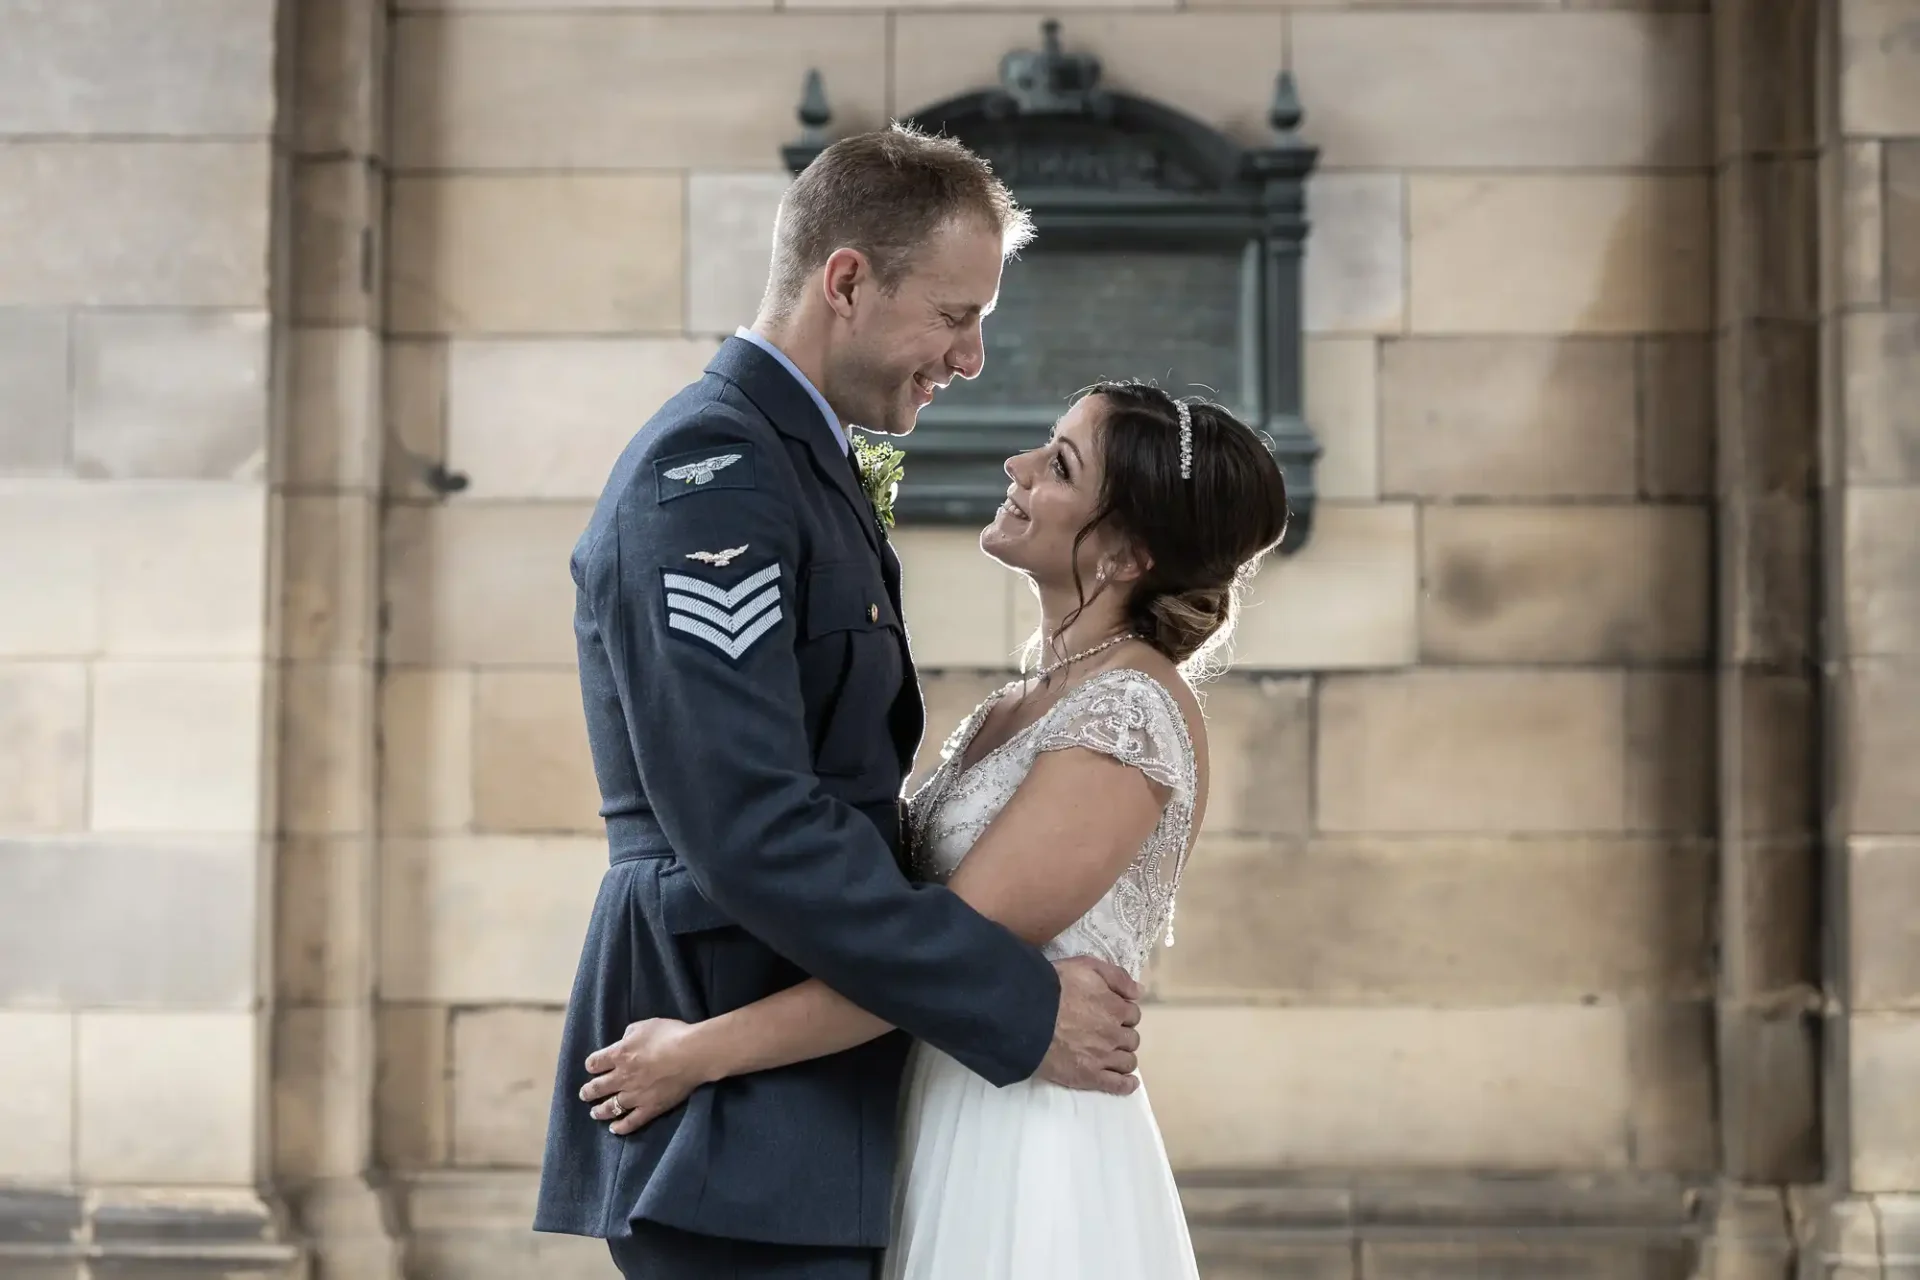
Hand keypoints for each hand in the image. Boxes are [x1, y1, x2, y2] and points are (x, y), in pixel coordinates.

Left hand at [579, 1018, 710, 1134]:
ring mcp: (635, 1095)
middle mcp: (622, 1077)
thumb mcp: (644, 1025)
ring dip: (599, 1111)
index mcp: (619, 1054)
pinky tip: (614, 1129)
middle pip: (597, 1087)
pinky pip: (632, 1122)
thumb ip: (629, 1034)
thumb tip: (624, 1041)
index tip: (592, 1067)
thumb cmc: (670, 1035)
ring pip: (610, 1107)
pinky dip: (621, 1127)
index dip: (592, 1065)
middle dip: (588, 1091)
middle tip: (584, 1094)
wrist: (693, 1054)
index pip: (594, 1063)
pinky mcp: (650, 1108)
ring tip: (594, 1113)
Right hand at [1035, 956, 1142, 1095]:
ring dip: (1123, 1056)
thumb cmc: (1055, 986)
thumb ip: (1117, 977)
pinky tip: (1128, 1082)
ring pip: (1128, 1062)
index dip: (1123, 1013)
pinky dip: (1126, 1085)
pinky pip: (1117, 1086)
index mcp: (1116, 1008)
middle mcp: (1114, 1035)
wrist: (1026, 1015)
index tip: (1111, 1013)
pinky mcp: (1089, 1077)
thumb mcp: (1087, 966)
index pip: (1133, 1014)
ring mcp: (1103, 1058)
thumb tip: (1139, 992)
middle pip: (1131, 1038)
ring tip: (1111, 1054)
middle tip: (1106, 1032)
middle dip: (1122, 1034)